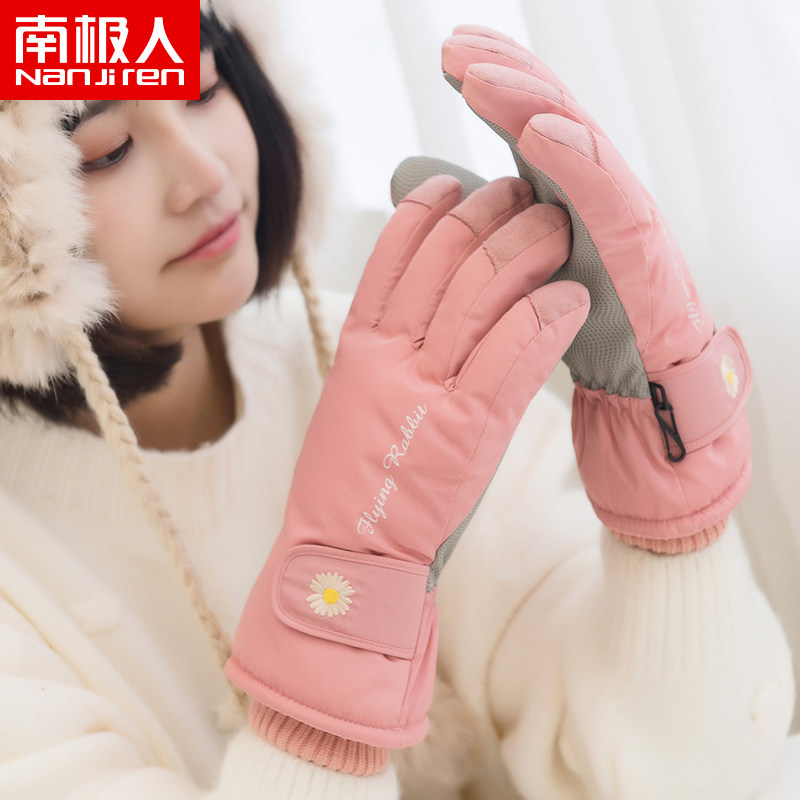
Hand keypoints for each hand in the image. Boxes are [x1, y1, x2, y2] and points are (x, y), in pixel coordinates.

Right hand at [226, 175, 588, 746]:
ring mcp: (425, 390)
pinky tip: (569, 298)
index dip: (428, 208)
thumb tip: (422, 312)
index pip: (393, 254)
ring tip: (556, 227)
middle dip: (488, 214)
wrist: (343, 556)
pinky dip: (543, 319)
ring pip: (480, 294)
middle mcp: (388, 356)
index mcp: (359, 346)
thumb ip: (387, 354)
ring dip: (524, 251)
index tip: (459, 183)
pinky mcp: (465, 430)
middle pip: (444, 259)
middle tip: (524, 194)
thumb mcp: (356, 403)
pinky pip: (510, 355)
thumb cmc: (353, 483)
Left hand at [442, 26, 751, 551]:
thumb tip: (413, 180)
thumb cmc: (579, 330)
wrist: (640, 394)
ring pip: (579, 147)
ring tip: (482, 75)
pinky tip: (540, 132)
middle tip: (458, 46)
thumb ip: (471, 225)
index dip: (493, 85)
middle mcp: (593, 199)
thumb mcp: (511, 274)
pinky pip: (610, 201)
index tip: (450, 54)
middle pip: (551, 120)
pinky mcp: (642, 257)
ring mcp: (621, 221)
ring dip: (531, 105)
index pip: (526, 125)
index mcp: (561, 200)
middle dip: (506, 78)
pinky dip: (577, 163)